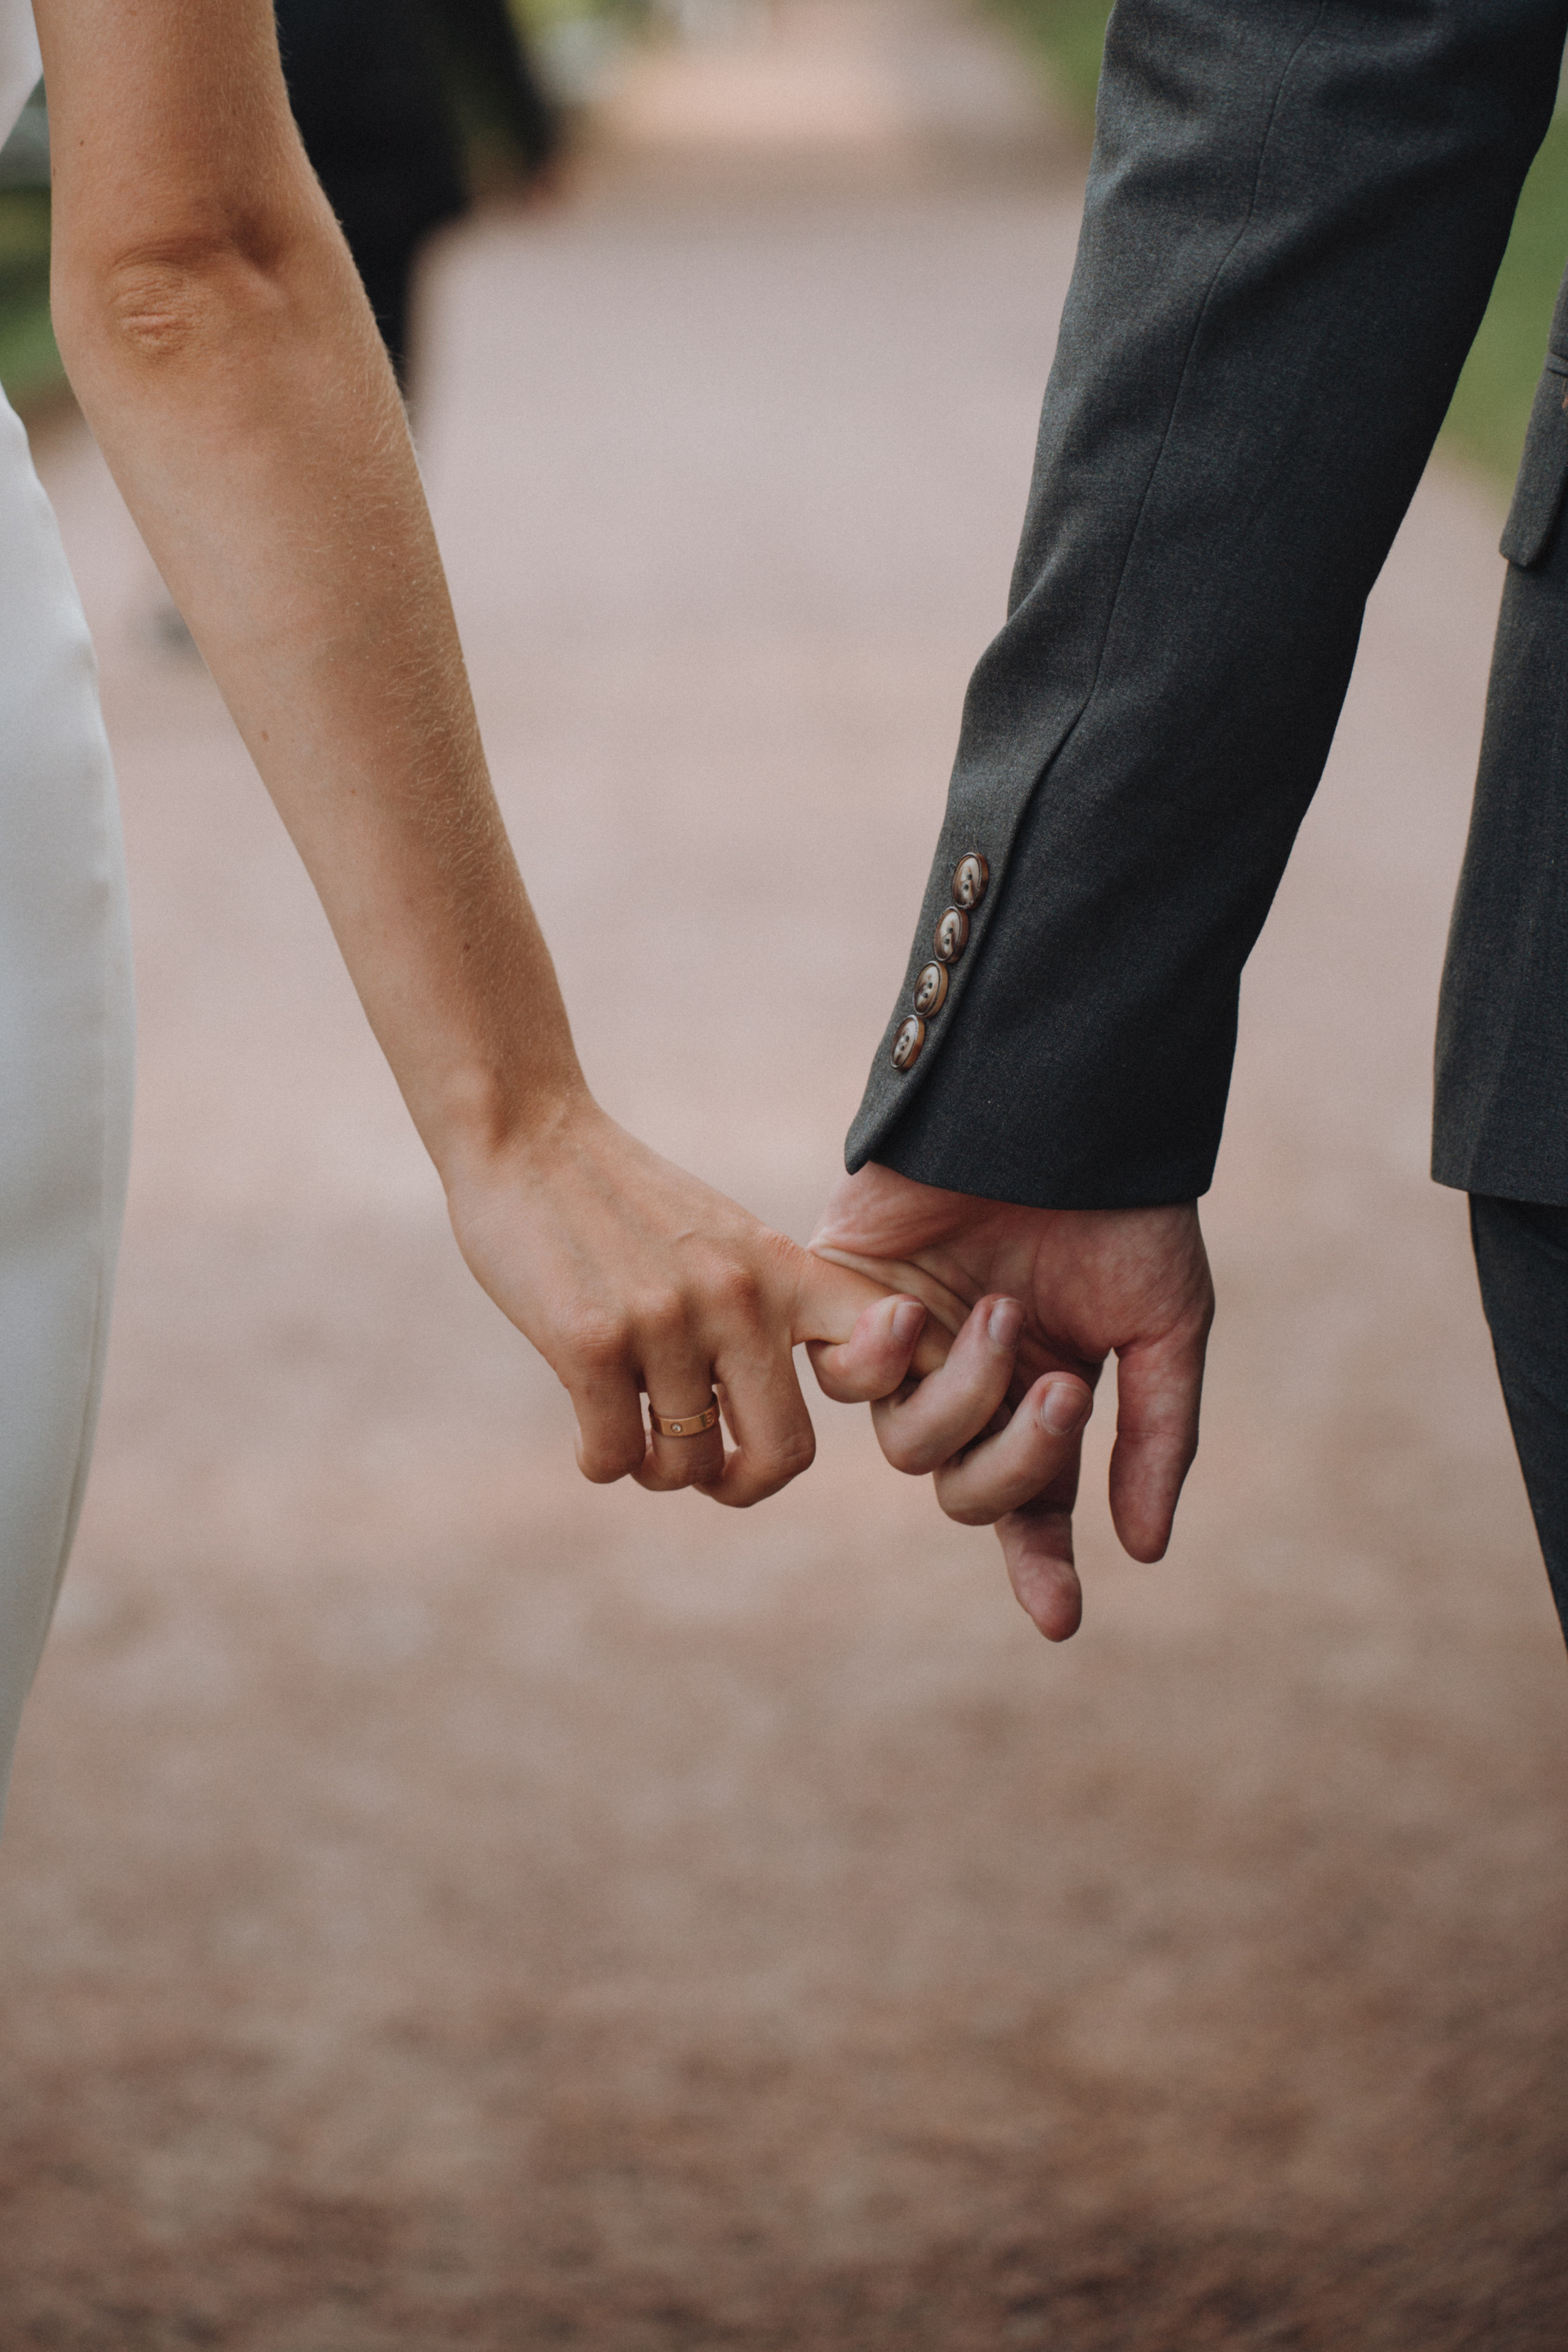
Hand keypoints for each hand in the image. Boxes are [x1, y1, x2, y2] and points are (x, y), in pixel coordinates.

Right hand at [446, 1101, 946, 1505]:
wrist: (526, 1135)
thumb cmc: (623, 1202)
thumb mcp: (724, 1237)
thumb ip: (768, 1308)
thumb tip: (785, 1432)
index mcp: (781, 1268)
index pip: (890, 1337)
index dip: (902, 1389)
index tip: (852, 1402)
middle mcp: (737, 1297)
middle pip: (787, 1451)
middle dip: (745, 1483)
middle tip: (711, 1470)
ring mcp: (665, 1321)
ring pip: (686, 1466)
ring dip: (657, 1469)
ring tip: (636, 1434)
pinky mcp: (590, 1342)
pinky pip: (615, 1459)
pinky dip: (602, 1462)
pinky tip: (589, 1431)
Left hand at [808, 1162, 1213, 1637]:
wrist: (1059, 1107)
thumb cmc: (1121, 1210)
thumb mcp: (1164, 1328)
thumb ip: (1155, 1440)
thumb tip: (1142, 1550)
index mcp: (1044, 1396)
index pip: (1035, 1506)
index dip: (1042, 1566)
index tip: (1060, 1620)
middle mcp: (972, 1383)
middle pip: (967, 1490)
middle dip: (1017, 1459)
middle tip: (1063, 1394)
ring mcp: (910, 1345)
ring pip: (908, 1445)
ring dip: (963, 1395)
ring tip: (1002, 1315)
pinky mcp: (847, 1298)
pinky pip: (842, 1376)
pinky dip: (876, 1360)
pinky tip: (910, 1314)